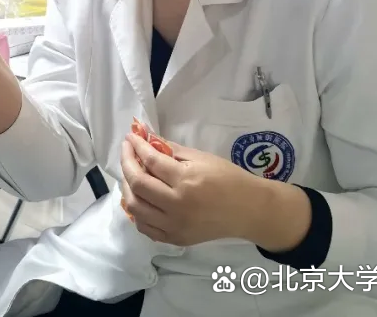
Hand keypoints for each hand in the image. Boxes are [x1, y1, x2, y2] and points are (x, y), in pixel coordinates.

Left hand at [120, 134, 306, 248]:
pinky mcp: (176, 239)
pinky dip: (136, 212)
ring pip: (136, 208)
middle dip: (126, 163)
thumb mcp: (201, 157)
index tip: (130, 137)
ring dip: (127, 188)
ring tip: (130, 174)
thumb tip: (147, 138)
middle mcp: (177, 205)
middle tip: (127, 151)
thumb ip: (171, 150)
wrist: (249, 210)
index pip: (151, 161)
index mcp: (186, 181)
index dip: (137, 147)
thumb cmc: (228, 179)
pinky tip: (139, 198)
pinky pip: (146, 228)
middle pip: (137, 185)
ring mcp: (175, 226)